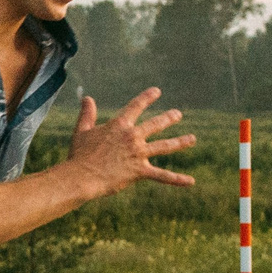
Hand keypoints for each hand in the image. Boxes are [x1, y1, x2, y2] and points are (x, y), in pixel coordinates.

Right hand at [66, 88, 194, 195]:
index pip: (136, 107)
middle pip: (155, 124)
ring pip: (164, 146)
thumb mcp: (82, 131)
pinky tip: (191, 181)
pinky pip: (162, 175)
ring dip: (180, 142)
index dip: (147, 98)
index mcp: (119, 125)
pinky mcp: (140, 171)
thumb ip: (87, 114)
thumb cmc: (79, 155)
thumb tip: (87, 98)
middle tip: (177, 114)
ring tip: (192, 139)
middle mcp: (132, 137)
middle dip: (168, 118)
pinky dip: (177, 179)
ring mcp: (138, 154)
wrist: (82, 176)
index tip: (157, 91)